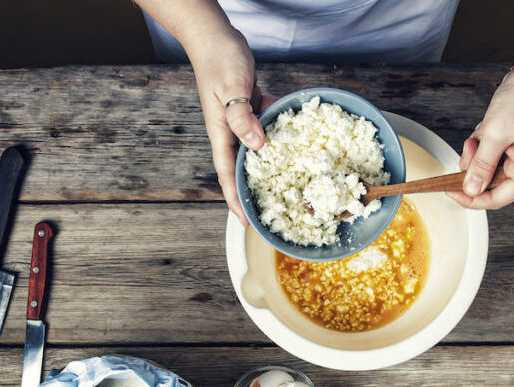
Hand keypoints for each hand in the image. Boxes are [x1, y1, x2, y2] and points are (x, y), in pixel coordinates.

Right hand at [188, 28, 275, 224]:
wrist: (216, 36)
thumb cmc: (219, 60)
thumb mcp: (231, 88)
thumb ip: (242, 116)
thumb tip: (257, 145)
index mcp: (221, 133)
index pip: (227, 176)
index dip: (235, 200)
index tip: (245, 223)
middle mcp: (230, 132)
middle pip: (243, 169)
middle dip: (254, 191)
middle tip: (272, 212)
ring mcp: (241, 121)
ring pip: (257, 151)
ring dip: (272, 165)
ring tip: (291, 184)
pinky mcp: (251, 108)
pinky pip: (267, 128)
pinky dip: (280, 134)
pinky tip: (296, 138)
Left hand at [450, 59, 513, 210]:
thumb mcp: (495, 134)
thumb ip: (481, 166)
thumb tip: (471, 190)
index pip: (497, 199)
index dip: (471, 198)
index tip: (449, 191)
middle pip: (492, 182)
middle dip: (475, 165)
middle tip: (470, 145)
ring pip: (491, 167)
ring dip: (479, 151)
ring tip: (483, 130)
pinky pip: (496, 154)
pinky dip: (486, 143)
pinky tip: (488, 127)